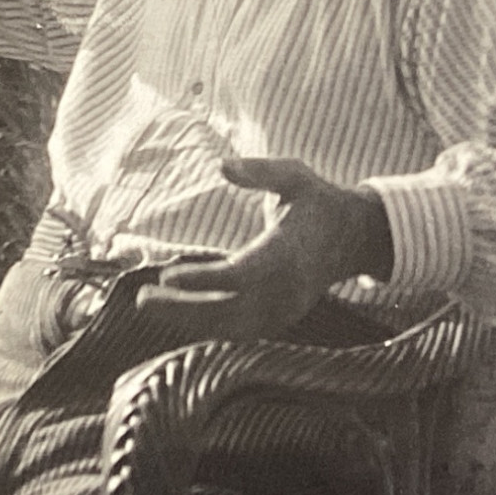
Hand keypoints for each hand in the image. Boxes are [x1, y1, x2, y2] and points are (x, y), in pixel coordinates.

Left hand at [135, 157, 393, 340]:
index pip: (239, 275)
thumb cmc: (317, 201)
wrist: (354, 238)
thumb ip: (261, 171)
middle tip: (141, 298)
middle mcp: (285, 289)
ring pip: (229, 326)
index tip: (168, 275)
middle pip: (227, 309)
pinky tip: (174, 312)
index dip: (203, 279)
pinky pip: (238, 329)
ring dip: (187, 319)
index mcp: (287, 254)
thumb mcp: (295, 176)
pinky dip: (205, 324)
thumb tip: (223, 165)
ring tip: (149, 303)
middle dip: (182, 308)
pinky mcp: (279, 319)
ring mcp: (284, 310)